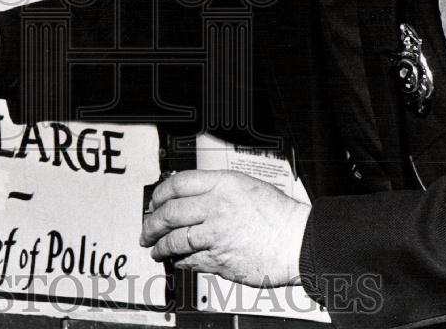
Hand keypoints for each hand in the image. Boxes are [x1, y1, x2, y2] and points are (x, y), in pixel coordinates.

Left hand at [141, 170, 309, 287]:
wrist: (298, 241)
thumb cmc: (278, 215)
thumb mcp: (247, 186)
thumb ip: (218, 188)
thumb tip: (188, 195)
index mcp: (224, 184)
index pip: (178, 184)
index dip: (160, 194)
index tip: (154, 202)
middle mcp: (217, 206)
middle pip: (170, 212)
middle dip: (151, 223)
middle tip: (147, 229)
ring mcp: (217, 233)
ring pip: (174, 239)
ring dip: (160, 246)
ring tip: (156, 249)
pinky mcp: (219, 258)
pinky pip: (189, 260)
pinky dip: (179, 261)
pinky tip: (178, 260)